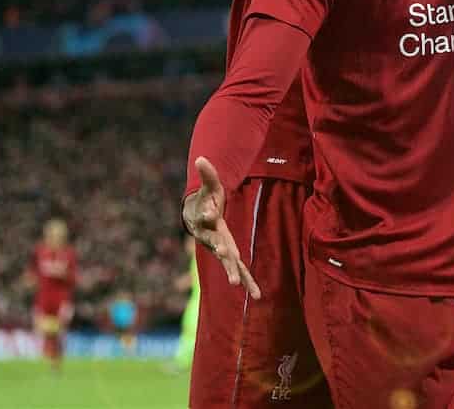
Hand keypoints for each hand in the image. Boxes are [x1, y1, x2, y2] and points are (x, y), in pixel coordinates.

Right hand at [182, 157, 260, 298]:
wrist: (196, 219)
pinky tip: (257, 295)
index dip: (207, 212)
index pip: (205, 216)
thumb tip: (201, 158)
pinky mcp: (230, 254)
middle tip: (224, 254)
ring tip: (237, 284)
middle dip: (220, 250)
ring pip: (228, 262)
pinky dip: (248, 282)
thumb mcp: (208, 187)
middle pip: (216, 244)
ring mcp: (221, 248)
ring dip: (233, 272)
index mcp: (206, 221)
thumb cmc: (205, 201)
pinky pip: (240, 269)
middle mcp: (212, 238)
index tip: (208, 211)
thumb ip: (207, 174)